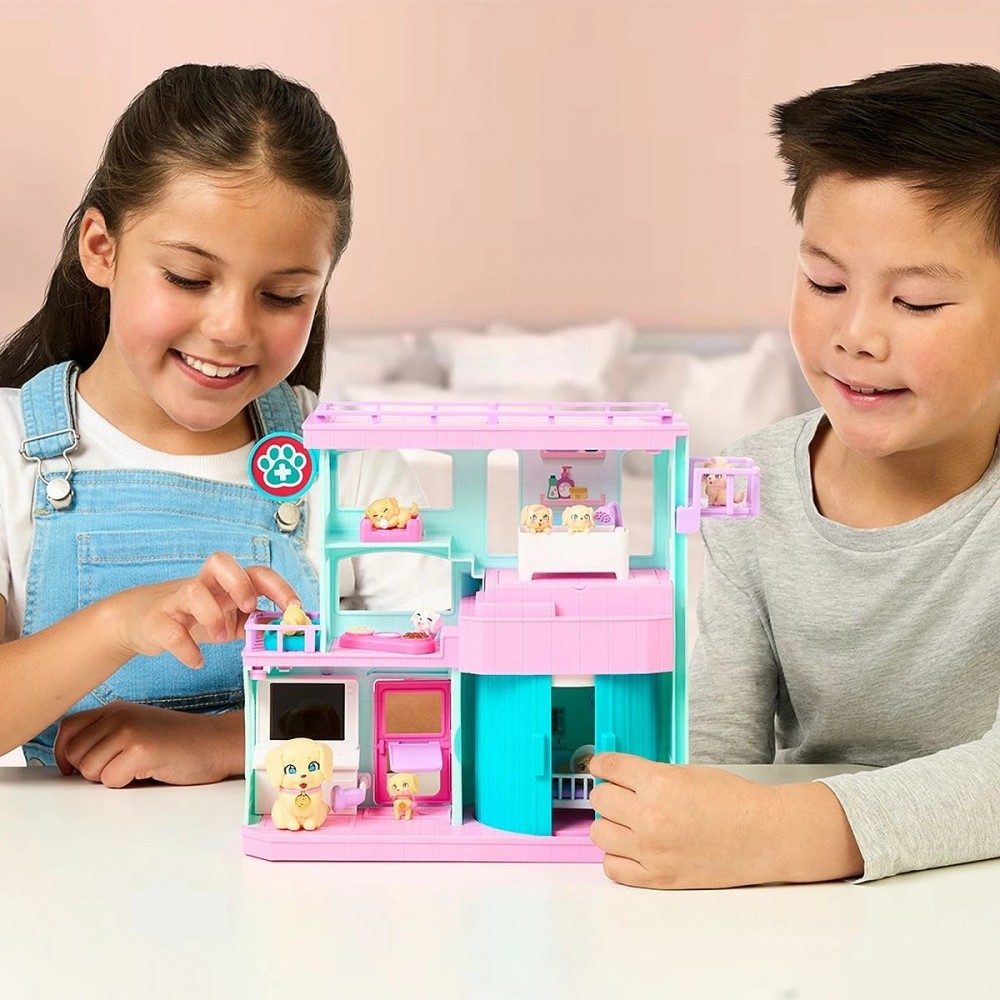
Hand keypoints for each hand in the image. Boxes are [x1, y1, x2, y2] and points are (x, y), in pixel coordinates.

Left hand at [54, 702, 242, 786]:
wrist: (218, 741)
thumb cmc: (180, 742)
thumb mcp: (139, 728)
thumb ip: (107, 736)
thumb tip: (70, 763)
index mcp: (116, 709)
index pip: (68, 729)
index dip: (64, 753)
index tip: (72, 769)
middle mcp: (119, 715)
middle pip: (74, 754)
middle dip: (91, 770)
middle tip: (120, 768)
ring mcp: (129, 731)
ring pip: (89, 770)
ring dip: (110, 778)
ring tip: (137, 768)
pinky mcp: (140, 750)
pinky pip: (111, 780)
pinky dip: (127, 784)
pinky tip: (148, 771)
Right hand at [113, 552, 297, 667]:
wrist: (139, 619)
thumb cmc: (192, 615)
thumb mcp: (228, 616)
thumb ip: (254, 621)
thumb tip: (284, 629)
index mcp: (225, 583)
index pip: (255, 572)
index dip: (278, 586)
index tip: (294, 606)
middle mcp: (203, 584)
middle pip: (220, 561)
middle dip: (239, 583)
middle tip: (248, 607)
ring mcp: (176, 600)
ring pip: (192, 591)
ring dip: (211, 616)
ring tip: (218, 636)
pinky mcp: (156, 620)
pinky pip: (170, 631)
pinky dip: (187, 650)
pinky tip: (196, 660)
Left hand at [588, 753, 783, 888]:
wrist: (764, 836)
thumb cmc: (734, 802)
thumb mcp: (688, 773)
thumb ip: (651, 776)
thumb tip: (622, 777)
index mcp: (658, 784)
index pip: (609, 767)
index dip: (601, 764)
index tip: (600, 766)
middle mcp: (649, 817)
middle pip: (599, 799)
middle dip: (608, 793)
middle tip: (621, 794)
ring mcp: (651, 851)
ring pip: (599, 834)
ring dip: (609, 824)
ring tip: (626, 822)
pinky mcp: (658, 878)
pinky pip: (613, 868)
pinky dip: (617, 857)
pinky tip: (631, 848)